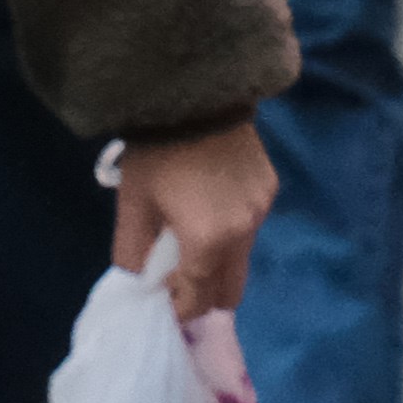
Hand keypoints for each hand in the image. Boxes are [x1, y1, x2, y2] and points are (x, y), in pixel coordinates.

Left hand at [113, 120, 275, 318]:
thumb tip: (140, 283)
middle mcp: (244, 232)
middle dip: (205, 296)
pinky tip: (211, 208)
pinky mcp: (269, 189)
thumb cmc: (155, 153)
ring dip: (218, 263)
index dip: (179, 309)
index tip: (163, 304)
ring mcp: (261, 210)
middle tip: (179, 282)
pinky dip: (231, 231)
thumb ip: (133, 254)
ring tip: (192, 242)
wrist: (194, 94)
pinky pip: (251, 227)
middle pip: (231, 290)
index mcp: (209, 241)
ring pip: (243, 259)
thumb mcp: (133, 206)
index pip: (199, 298)